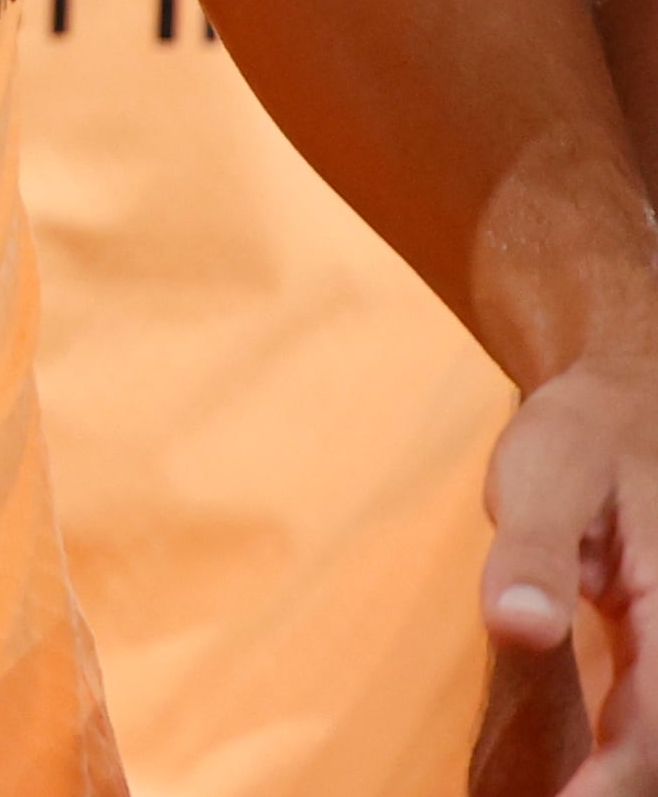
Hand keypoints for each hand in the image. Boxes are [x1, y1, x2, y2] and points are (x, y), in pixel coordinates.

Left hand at [482, 352, 657, 790]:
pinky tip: (575, 779)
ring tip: (546, 793)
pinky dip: (625, 756)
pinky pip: (654, 717)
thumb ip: (532, 552)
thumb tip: (516, 626)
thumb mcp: (545, 472)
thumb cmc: (586, 434)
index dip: (614, 783)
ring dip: (621, 774)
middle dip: (615, 788)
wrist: (632, 403)